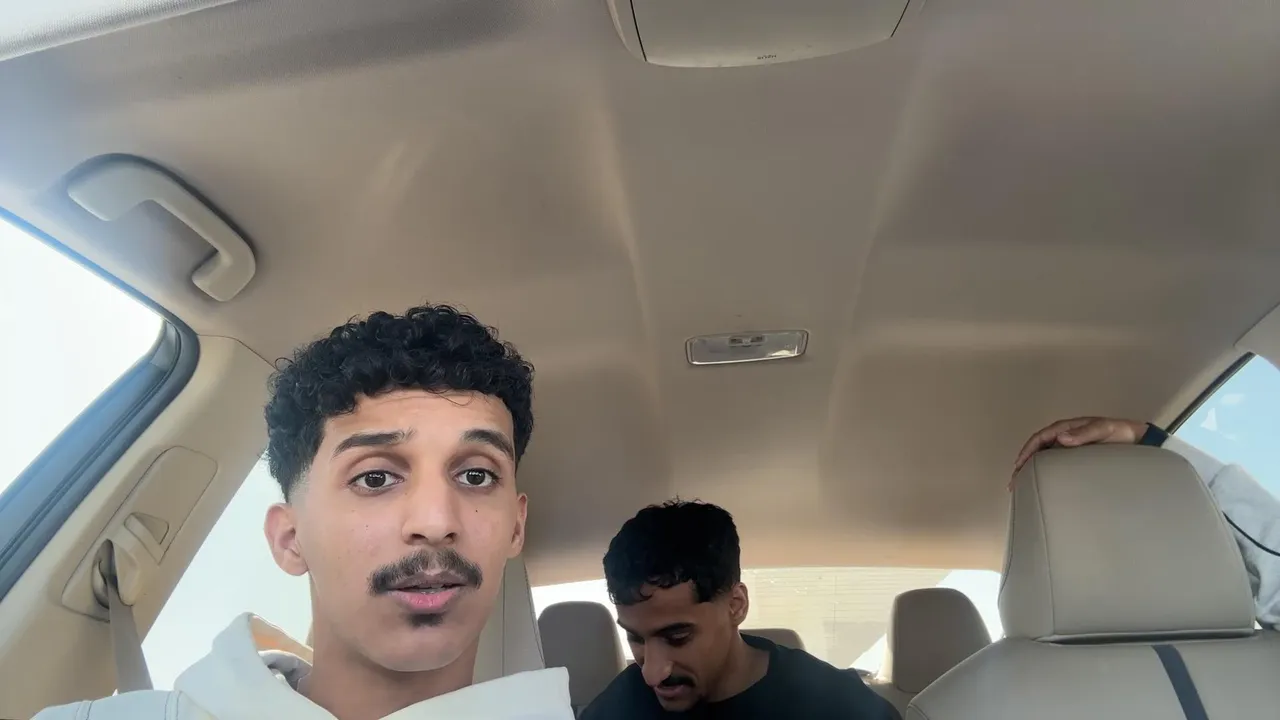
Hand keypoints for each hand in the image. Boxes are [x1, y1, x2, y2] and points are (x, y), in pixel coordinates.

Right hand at [1010, 416, 1148, 486]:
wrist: (1135, 439)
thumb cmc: (1118, 433)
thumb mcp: (1102, 430)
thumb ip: (1083, 434)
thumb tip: (1060, 439)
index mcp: (1065, 428)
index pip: (1039, 438)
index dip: (1026, 451)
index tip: (1018, 466)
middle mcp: (1063, 437)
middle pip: (1036, 449)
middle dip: (1022, 464)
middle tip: (1014, 482)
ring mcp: (1067, 447)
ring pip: (1043, 458)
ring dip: (1030, 470)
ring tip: (1021, 486)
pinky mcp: (1073, 457)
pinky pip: (1053, 464)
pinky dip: (1042, 473)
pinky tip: (1039, 483)